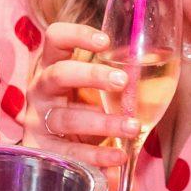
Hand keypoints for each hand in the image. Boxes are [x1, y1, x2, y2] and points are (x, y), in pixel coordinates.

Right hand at [22, 21, 136, 172]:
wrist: (54, 145)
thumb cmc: (80, 106)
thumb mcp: (92, 87)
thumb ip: (114, 76)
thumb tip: (153, 63)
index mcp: (52, 65)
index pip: (55, 38)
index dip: (76, 35)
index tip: (105, 41)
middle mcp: (41, 89)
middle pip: (59, 74)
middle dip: (92, 75)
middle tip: (123, 81)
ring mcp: (38, 119)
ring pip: (67, 118)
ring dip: (103, 122)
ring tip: (132, 127)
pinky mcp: (43, 149)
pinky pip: (70, 152)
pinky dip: (97, 155)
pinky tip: (119, 155)